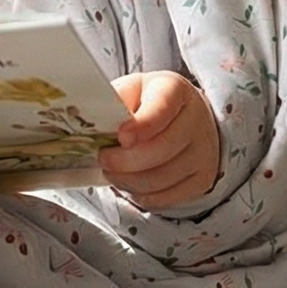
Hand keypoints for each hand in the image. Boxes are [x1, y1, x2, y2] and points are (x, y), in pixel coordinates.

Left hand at [101, 71, 220, 209]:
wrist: (182, 118)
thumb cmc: (146, 103)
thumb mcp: (129, 91)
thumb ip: (112, 101)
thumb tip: (83, 116)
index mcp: (174, 90)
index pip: (161, 108)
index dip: (141, 126)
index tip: (120, 138)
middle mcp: (196, 120)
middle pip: (161, 149)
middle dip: (124, 161)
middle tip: (103, 160)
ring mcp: (204, 152)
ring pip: (161, 178)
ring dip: (128, 181)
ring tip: (112, 172)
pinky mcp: (203, 178)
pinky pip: (166, 197)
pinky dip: (141, 195)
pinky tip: (130, 182)